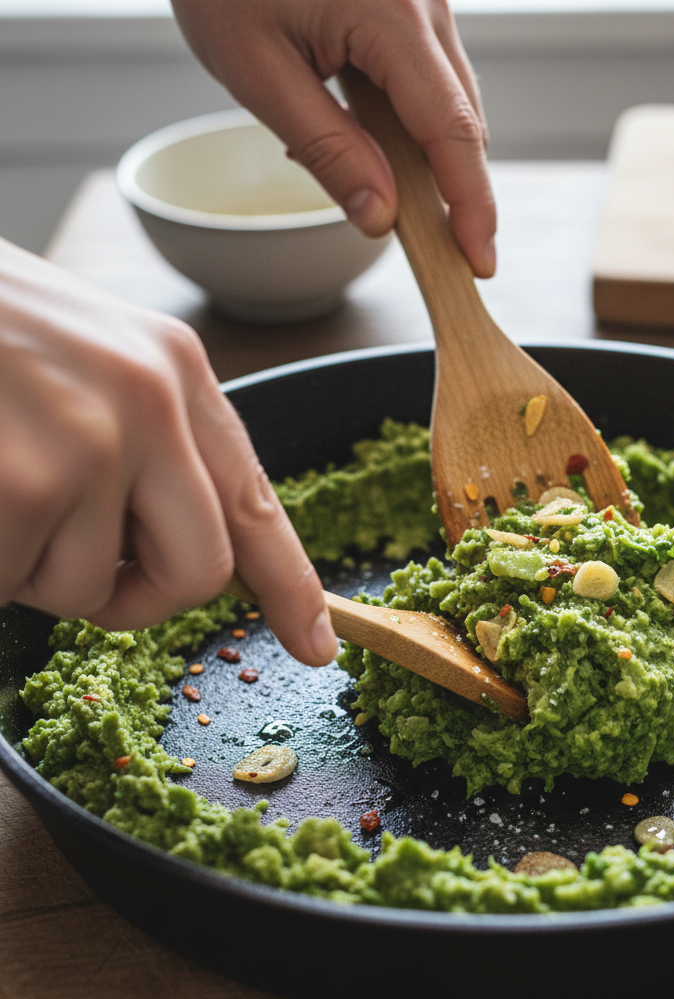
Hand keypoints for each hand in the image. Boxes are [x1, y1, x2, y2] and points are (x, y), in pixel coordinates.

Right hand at [0, 238, 337, 666]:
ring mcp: (86, 446)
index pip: (255, 502)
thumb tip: (175, 543)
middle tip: (77, 570)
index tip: (317, 643)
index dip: (292, 585)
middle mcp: (150, 404)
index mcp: (175, 370)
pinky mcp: (21, 488)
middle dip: (141, 598)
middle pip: (200, 573)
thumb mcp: (86, 353)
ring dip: (33, 567)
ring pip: (89, 590)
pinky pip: (15, 586)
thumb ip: (147, 438)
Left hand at [171, 0, 496, 277]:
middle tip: (438, 253)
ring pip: (451, 102)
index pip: (451, 131)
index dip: (470, 204)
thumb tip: (381, 217)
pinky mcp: (412, 3)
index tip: (478, 261)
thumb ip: (326, 149)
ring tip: (383, 191)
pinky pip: (429, 77)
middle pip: (463, 120)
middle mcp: (425, 1)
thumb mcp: (257, 70)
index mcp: (391, 15)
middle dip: (457, 192)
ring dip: (430, 158)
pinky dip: (412, 123)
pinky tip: (368, 139)